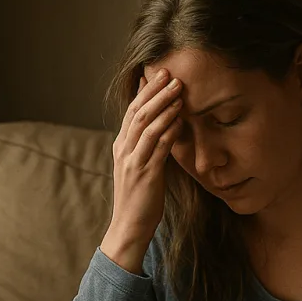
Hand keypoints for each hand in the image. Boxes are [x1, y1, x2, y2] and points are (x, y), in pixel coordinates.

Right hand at [102, 69, 183, 272]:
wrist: (129, 226)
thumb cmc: (139, 197)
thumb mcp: (139, 165)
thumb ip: (145, 143)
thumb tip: (156, 121)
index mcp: (121, 146)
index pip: (131, 110)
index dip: (146, 90)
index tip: (160, 73)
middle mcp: (123, 150)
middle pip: (138, 113)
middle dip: (155, 92)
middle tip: (171, 74)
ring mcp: (133, 162)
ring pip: (146, 126)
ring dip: (164, 106)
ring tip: (179, 91)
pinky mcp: (145, 175)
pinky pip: (158, 148)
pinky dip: (169, 131)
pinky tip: (180, 120)